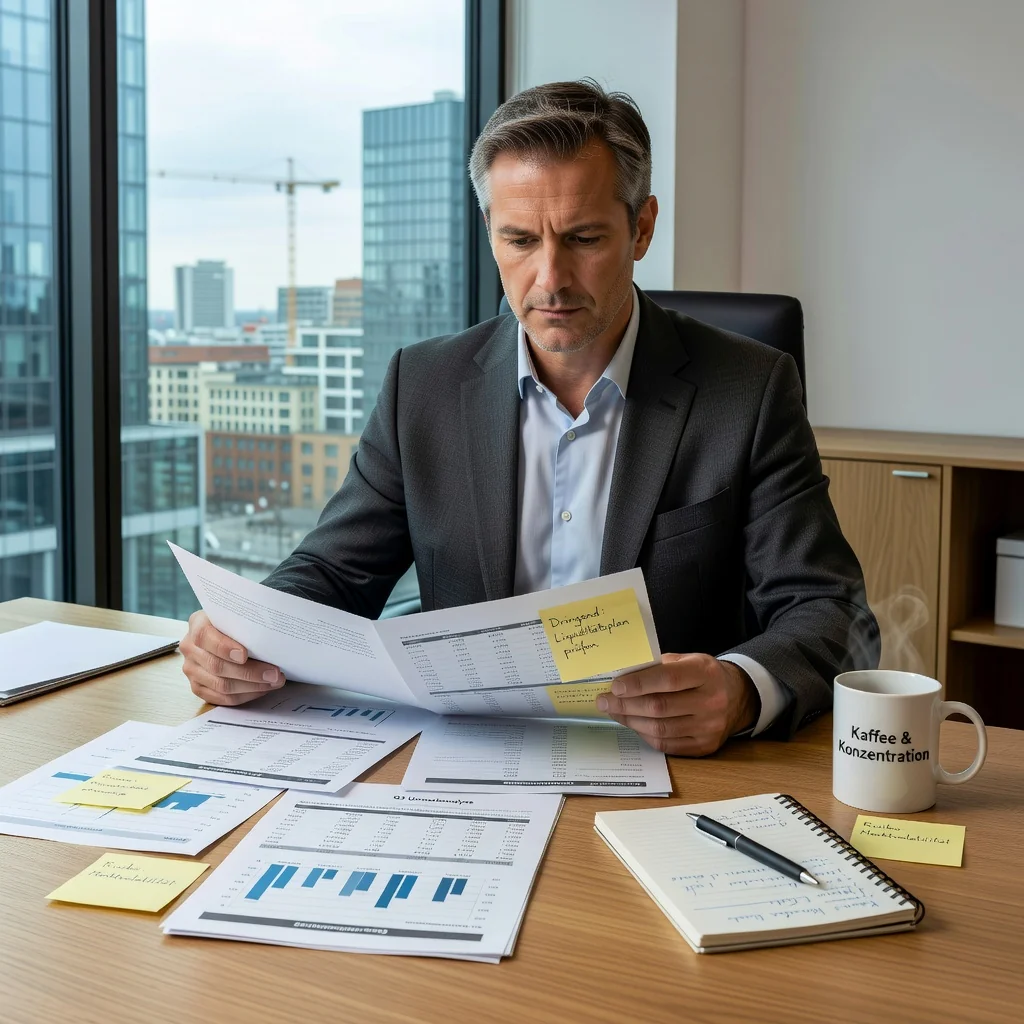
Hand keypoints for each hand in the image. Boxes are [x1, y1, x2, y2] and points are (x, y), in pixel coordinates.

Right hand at [180, 610, 285, 705]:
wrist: (222, 632)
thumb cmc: (235, 623)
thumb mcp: (237, 615)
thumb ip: (246, 622)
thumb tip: (270, 637)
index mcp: (197, 624)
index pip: (205, 636)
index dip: (224, 647)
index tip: (244, 655)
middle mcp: (190, 648)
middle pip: (217, 666)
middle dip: (250, 672)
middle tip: (274, 674)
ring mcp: (192, 669)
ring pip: (221, 686)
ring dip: (252, 687)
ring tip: (274, 682)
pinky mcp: (197, 687)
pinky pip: (221, 698)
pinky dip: (245, 696)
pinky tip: (262, 689)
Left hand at [595, 654, 759, 755]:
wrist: (736, 697)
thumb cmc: (703, 675)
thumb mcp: (687, 660)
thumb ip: (658, 666)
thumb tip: (622, 676)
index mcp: (706, 673)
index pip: (667, 679)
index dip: (638, 684)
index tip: (614, 686)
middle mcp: (711, 702)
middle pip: (659, 707)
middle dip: (625, 705)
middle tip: (604, 702)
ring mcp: (709, 727)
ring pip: (660, 729)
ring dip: (631, 721)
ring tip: (614, 712)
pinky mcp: (705, 746)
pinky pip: (666, 745)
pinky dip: (644, 734)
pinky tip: (633, 724)